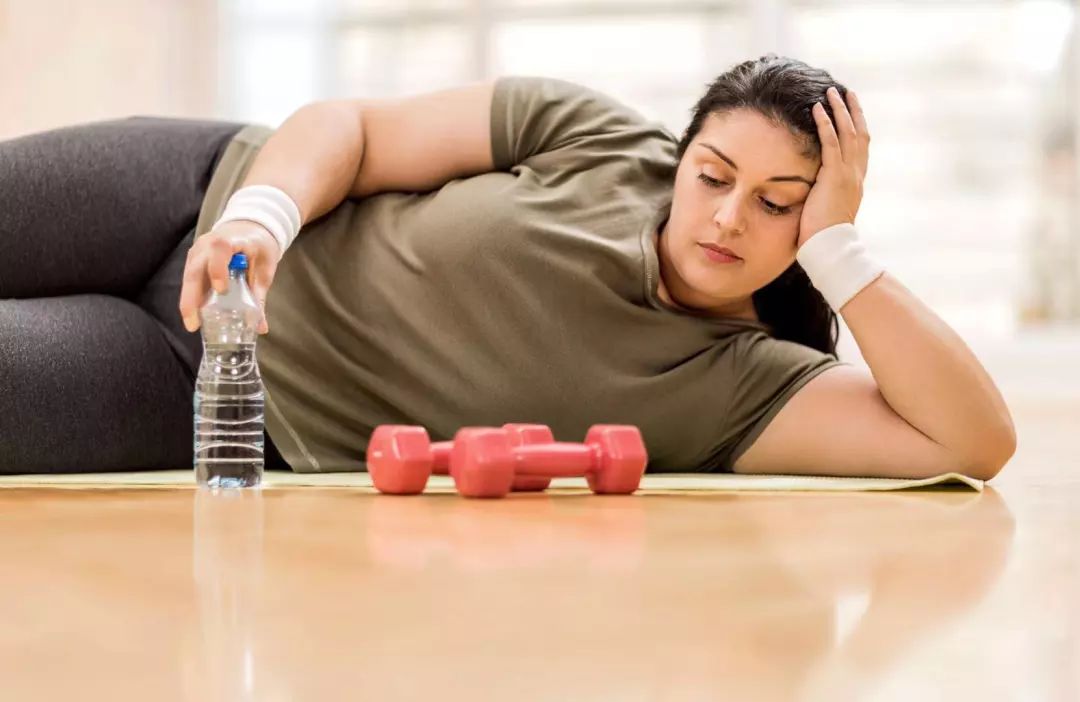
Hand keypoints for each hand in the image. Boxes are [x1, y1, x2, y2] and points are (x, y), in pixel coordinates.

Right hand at [178, 220, 280, 333]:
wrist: (248, 228)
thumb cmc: (258, 245)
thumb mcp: (265, 267)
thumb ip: (260, 295)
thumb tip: (261, 327)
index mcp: (228, 240)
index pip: (220, 250)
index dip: (218, 269)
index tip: (222, 290)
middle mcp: (206, 245)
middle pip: (194, 270)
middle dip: (191, 298)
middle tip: (193, 323)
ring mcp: (197, 253)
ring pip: (188, 278)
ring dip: (188, 302)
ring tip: (192, 324)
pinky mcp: (194, 262)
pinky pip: (190, 281)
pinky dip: (192, 298)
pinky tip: (195, 315)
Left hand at [798, 86, 870, 248]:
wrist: (831, 247)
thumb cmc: (825, 237)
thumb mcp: (828, 210)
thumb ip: (825, 196)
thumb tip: (813, 192)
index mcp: (856, 182)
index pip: (860, 149)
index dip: (857, 128)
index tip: (852, 112)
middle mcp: (856, 175)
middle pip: (859, 134)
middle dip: (852, 112)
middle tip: (846, 92)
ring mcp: (848, 174)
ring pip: (847, 133)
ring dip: (839, 110)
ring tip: (830, 92)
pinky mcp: (834, 176)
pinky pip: (830, 143)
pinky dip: (825, 124)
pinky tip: (818, 109)